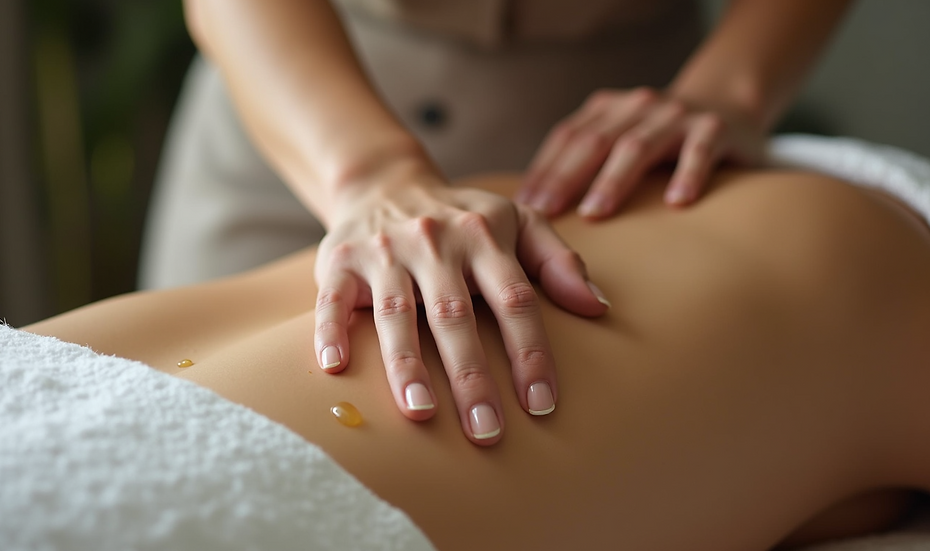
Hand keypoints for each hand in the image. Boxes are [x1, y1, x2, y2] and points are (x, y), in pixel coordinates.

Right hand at [313, 164, 609, 445]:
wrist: (384, 182)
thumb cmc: (462, 218)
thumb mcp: (518, 222)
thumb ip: (558, 262)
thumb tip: (597, 309)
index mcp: (484, 237)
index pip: (515, 299)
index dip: (530, 352)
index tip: (542, 404)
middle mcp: (434, 242)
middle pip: (455, 314)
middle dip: (472, 376)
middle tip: (486, 431)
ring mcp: (384, 251)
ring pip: (396, 312)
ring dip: (407, 364)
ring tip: (421, 413)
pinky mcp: (340, 261)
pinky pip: (333, 300)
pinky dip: (331, 331)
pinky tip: (335, 368)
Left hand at [517, 87, 765, 218]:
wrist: (729, 101)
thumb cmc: (661, 139)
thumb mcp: (620, 139)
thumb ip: (586, 161)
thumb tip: (535, 210)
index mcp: (608, 109)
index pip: (568, 137)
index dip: (544, 169)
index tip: (523, 205)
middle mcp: (638, 106)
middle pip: (594, 141)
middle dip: (566, 177)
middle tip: (546, 213)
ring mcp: (676, 115)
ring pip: (638, 146)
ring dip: (613, 180)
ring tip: (595, 213)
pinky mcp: (715, 128)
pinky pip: (699, 151)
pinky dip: (688, 174)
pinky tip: (678, 203)